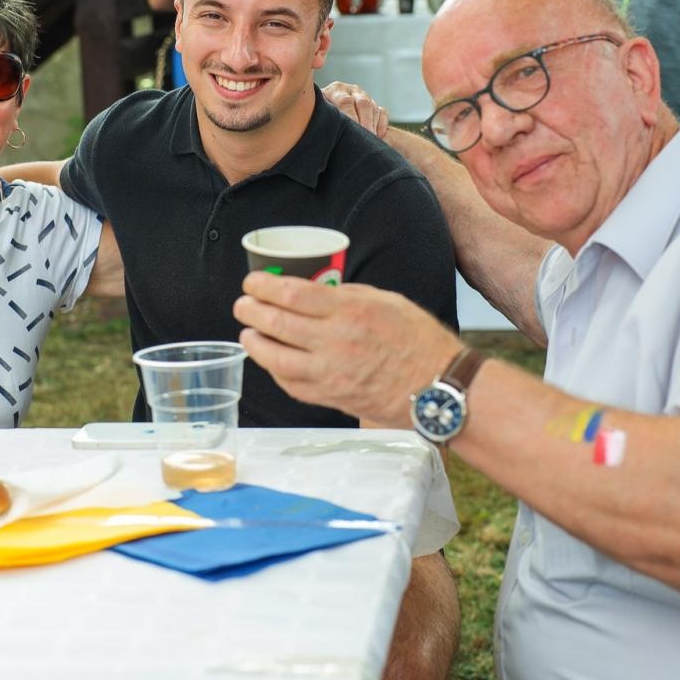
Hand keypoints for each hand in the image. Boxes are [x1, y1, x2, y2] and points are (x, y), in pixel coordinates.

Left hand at [234, 272, 459, 427]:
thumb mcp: (386, 300)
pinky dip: (274, 372)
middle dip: (251, 311)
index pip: (292, 294)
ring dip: (255, 344)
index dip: (264, 286)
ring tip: (247, 333)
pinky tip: (270, 361)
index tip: (253, 282)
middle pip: (277, 324)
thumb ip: (347, 295)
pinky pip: (291, 385)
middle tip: (242, 304)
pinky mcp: (331, 398)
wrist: (437, 386)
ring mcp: (331, 374)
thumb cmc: (418, 340)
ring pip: (276, 359)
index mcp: (350, 312)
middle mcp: (336, 343)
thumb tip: (315, 292)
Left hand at [321, 81, 389, 138]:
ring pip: (373, 107)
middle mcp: (350, 90)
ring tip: (371, 139)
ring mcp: (364, 96)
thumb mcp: (317, 115)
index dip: (351, 116)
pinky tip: (378, 136)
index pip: (345, 101)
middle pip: (363, 103)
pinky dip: (382, 124)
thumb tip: (322, 129)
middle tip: (366, 136)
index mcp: (335, 90)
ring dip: (373, 124)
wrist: (327, 117)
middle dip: (365, 121)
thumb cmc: (319, 120)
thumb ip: (320, 118)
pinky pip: (382, 112)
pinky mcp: (374, 105)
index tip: (354, 130)